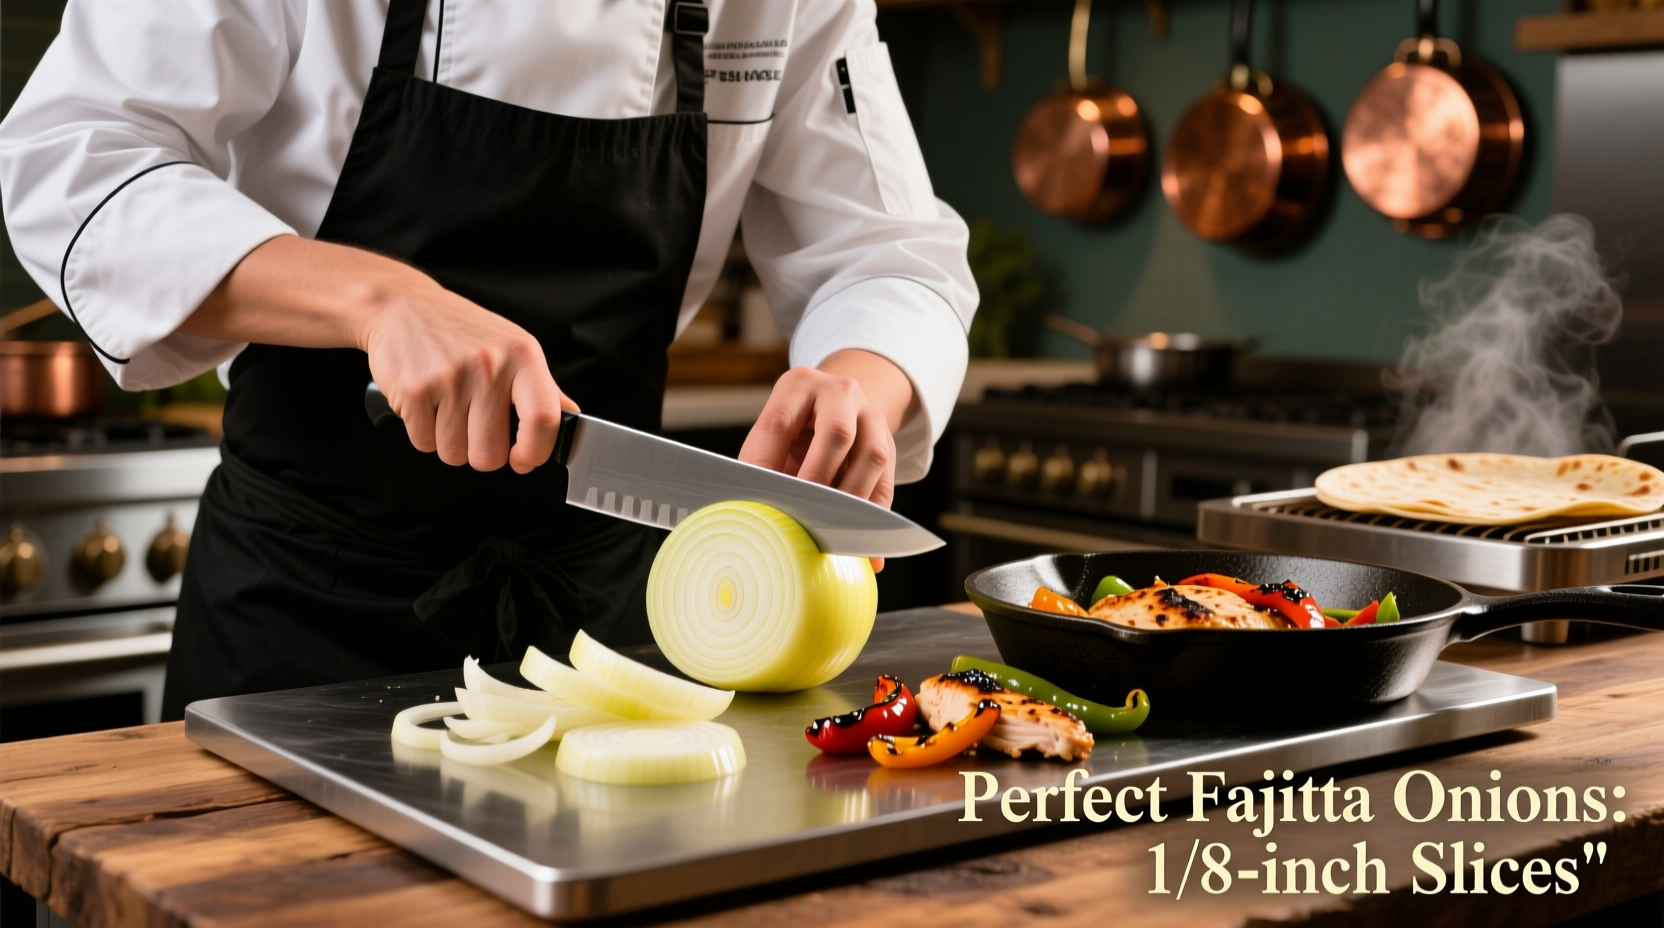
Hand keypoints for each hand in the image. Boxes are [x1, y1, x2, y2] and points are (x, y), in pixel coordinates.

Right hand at [359, 278, 575, 473]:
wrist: (402, 305)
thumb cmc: (462, 332)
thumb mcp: (512, 348)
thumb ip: (542, 389)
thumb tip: (570, 421)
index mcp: (523, 356)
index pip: (544, 420)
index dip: (535, 452)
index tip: (522, 459)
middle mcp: (490, 365)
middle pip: (491, 455)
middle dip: (481, 452)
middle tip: (474, 425)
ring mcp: (450, 378)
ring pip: (455, 454)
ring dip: (450, 442)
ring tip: (447, 408)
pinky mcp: (414, 390)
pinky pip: (424, 444)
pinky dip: (424, 433)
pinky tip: (427, 403)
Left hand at [740, 349, 916, 570]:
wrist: (839, 402)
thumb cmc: (796, 428)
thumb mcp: (773, 432)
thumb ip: (762, 463)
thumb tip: (754, 509)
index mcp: (799, 386)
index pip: (780, 422)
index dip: (768, 461)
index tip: (762, 497)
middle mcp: (840, 393)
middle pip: (836, 433)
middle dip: (818, 478)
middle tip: (803, 512)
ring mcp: (871, 416)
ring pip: (872, 456)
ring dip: (851, 498)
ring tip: (832, 529)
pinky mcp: (890, 442)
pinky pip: (887, 481)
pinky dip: (874, 515)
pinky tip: (863, 547)